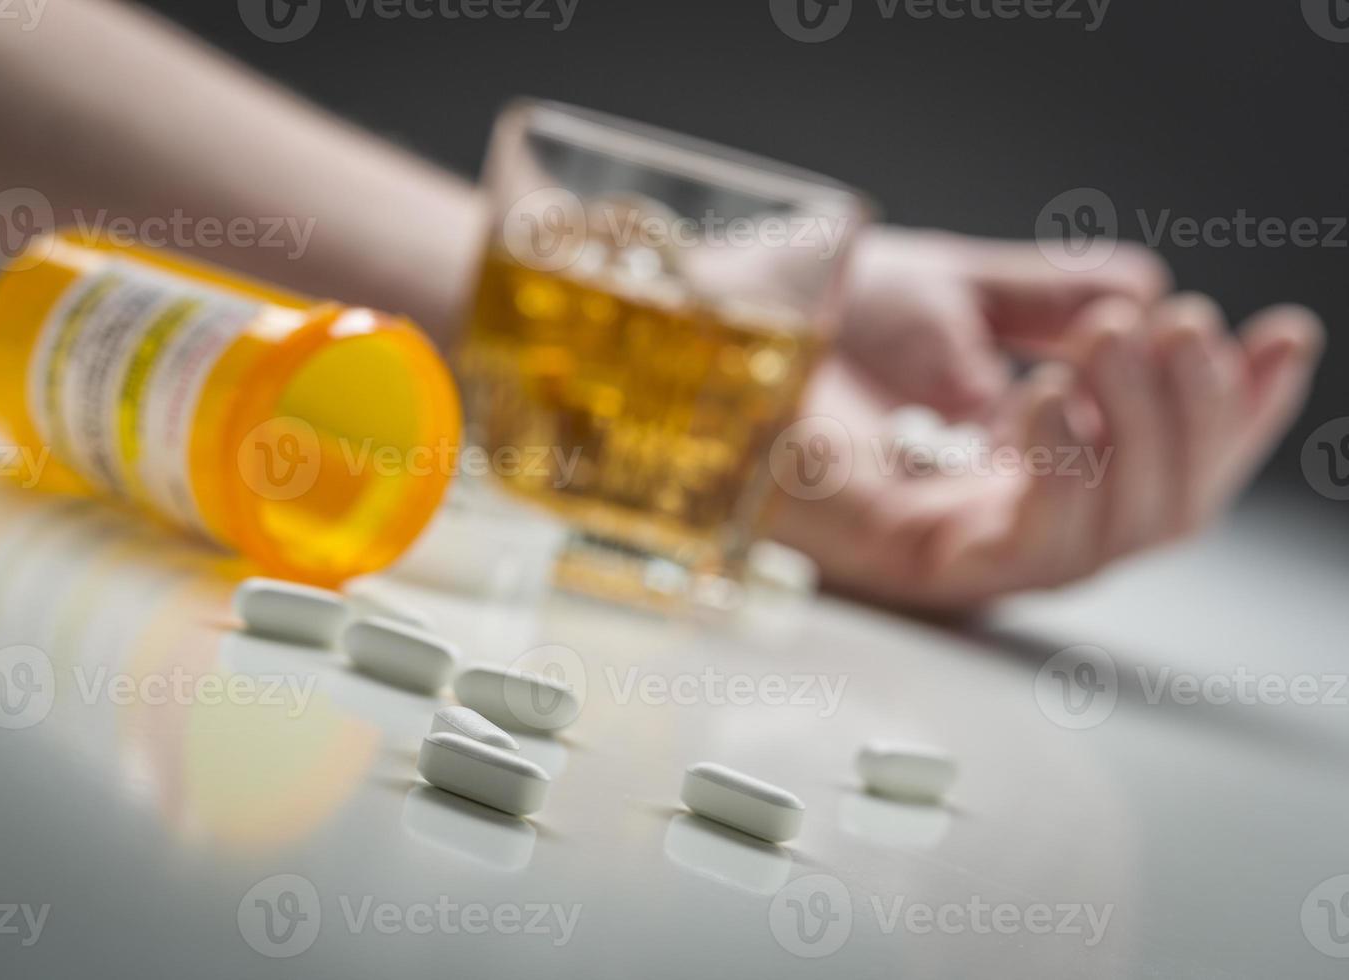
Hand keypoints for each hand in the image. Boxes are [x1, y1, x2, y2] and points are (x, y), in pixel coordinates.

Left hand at [770, 228, 1323, 611]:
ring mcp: (966, 547)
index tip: (1277, 335)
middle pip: (1158, 510)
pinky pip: (1023, 548)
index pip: (1161, 453)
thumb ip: (1047, 297)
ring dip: (1141, 437)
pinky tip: (1051, 393)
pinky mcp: (915, 563)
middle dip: (1194, 417)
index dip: (1232, 407)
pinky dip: (1058, 472)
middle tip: (1184, 328)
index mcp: (1027, 454)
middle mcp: (1009, 511)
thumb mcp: (952, 288)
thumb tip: (1142, 288)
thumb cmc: (809, 319)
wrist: (707, 334)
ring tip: (1123, 341)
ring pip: (1113, 538)